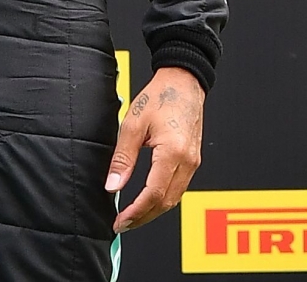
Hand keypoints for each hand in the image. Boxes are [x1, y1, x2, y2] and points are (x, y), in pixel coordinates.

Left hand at [106, 67, 204, 232]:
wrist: (183, 81)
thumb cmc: (160, 96)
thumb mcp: (133, 124)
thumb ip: (123, 158)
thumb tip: (112, 184)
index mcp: (172, 152)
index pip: (154, 194)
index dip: (136, 212)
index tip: (120, 221)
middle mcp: (188, 161)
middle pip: (166, 202)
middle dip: (143, 217)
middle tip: (123, 224)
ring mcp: (193, 162)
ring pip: (175, 198)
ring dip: (153, 211)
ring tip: (132, 216)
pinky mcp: (193, 160)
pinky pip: (179, 187)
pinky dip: (163, 199)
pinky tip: (149, 200)